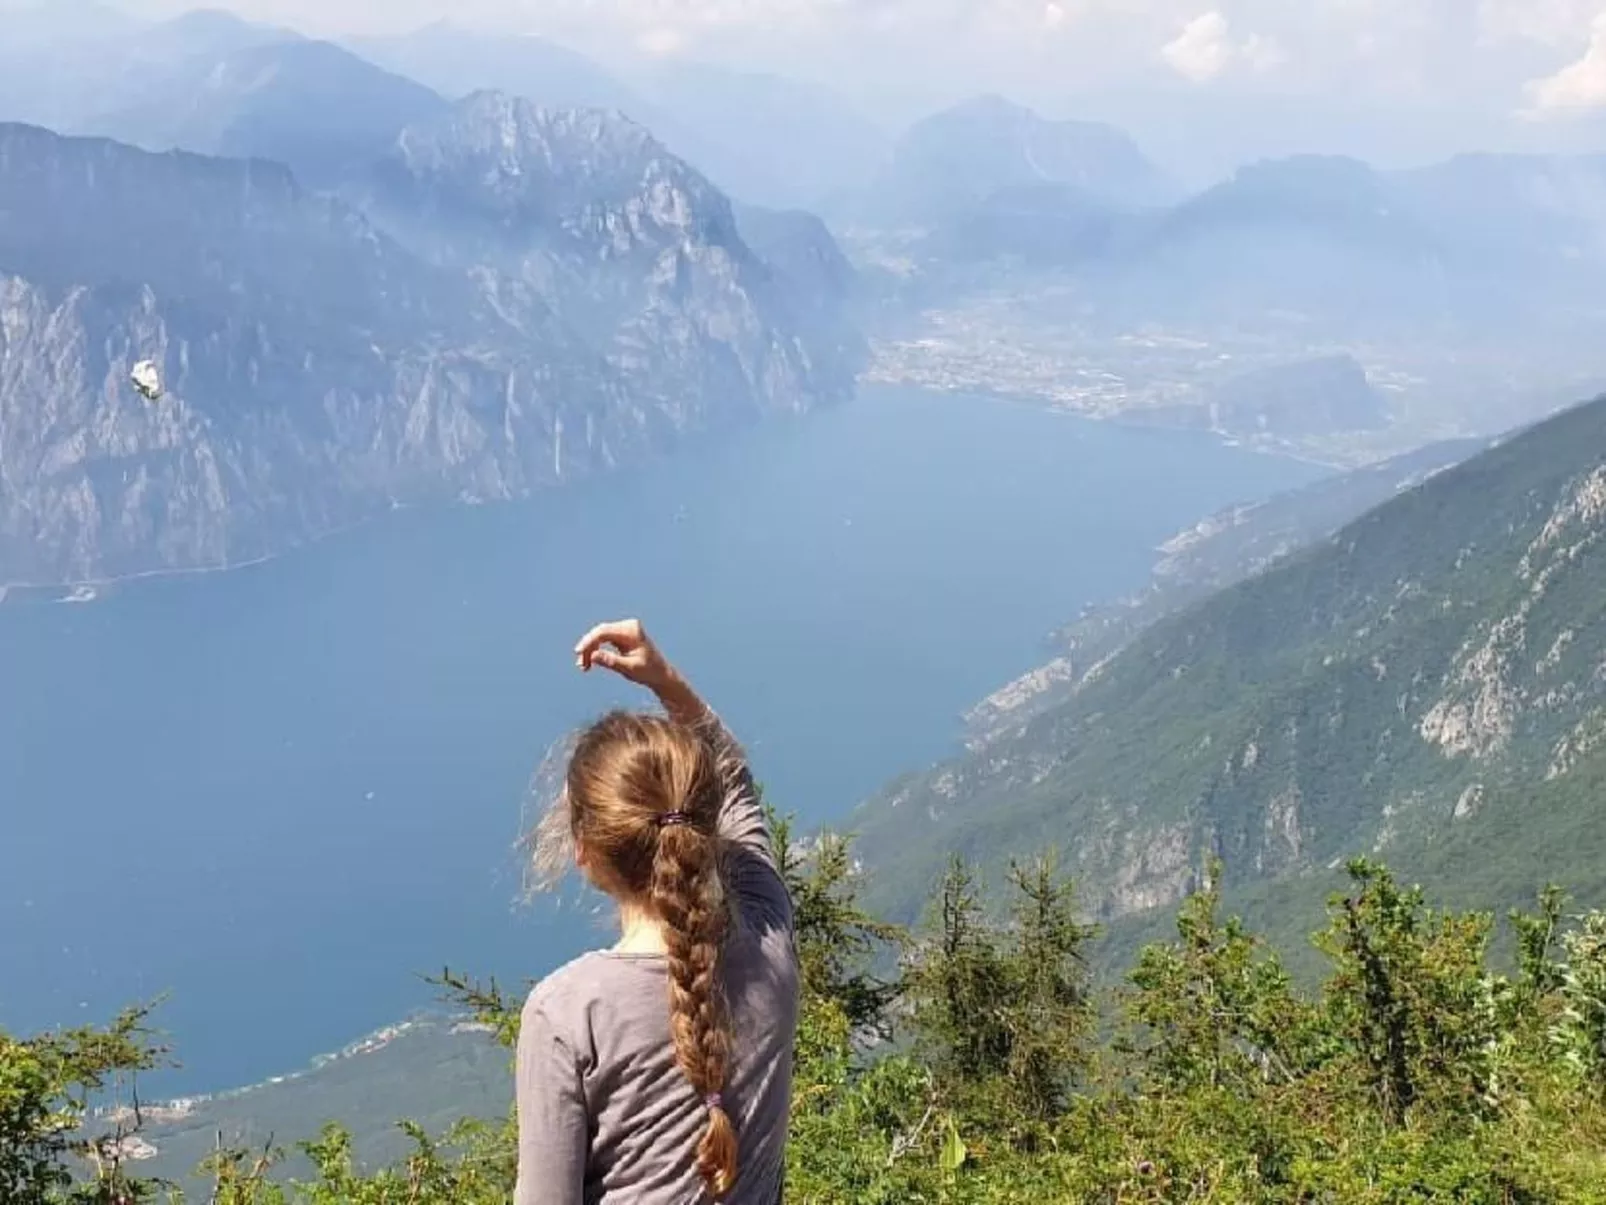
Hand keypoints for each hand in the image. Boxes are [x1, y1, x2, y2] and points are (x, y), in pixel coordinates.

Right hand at [575, 619, 706, 725]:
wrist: (661, 674)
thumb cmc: (648, 672)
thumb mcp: (629, 669)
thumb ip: (611, 661)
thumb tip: (593, 655)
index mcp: (631, 631)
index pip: (603, 632)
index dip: (589, 642)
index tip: (578, 653)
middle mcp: (628, 626)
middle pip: (600, 633)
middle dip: (588, 647)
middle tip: (581, 665)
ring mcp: (625, 629)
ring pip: (600, 636)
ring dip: (590, 650)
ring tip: (584, 667)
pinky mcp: (622, 635)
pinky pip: (604, 639)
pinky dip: (596, 650)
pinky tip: (590, 661)